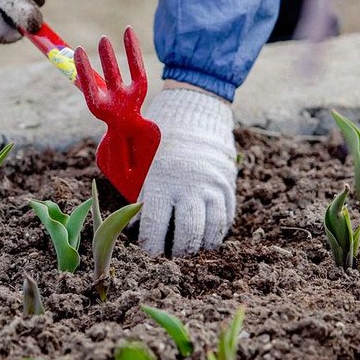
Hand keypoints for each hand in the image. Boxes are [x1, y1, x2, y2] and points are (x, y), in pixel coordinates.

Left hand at [137, 88, 237, 255]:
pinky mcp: (227, 184)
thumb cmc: (160, 136)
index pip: (154, 227)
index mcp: (160, 181)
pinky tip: (207, 235)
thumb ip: (137, 189)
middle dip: (176, 250)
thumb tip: (132, 223)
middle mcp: (188, 187)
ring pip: (210, 231)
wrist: (194, 108)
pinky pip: (226, 218)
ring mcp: (211, 186)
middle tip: (170, 251)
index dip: (150, 245)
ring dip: (198, 244)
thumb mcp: (141, 159)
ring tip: (189, 247)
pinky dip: (217, 232)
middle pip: (186, 235)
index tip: (149, 248)